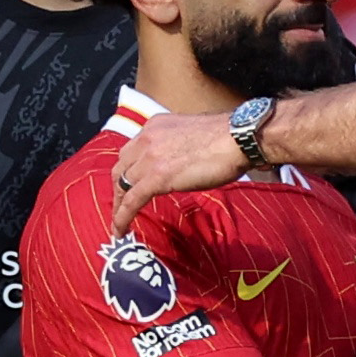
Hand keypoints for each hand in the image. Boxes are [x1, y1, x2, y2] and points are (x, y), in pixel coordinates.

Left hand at [112, 113, 247, 235]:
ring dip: (119, 206)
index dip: (128, 170)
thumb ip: (178, 148)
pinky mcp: (156, 177)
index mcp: (156, 126)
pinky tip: (121, 230)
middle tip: (121, 205)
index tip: (130, 183)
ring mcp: (150, 158)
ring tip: (119, 223)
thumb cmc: (228, 138)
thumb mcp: (193, 136)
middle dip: (118, 188)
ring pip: (122, 185)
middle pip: (121, 167)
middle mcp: (147, 139)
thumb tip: (180, 163)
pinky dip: (122, 217)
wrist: (237, 138)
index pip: (132, 151)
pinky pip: (132, 200)